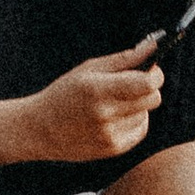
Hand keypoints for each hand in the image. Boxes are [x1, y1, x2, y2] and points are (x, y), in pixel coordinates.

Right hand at [0, 41, 164, 170]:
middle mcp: (105, 114)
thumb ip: (125, 59)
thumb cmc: (65, 93)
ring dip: (138, 106)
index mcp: (99, 89)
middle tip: (134, 83)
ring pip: (146, 114)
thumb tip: (154, 46)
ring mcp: (110, 135)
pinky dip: (133, 121)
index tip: (151, 70)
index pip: (147, 83)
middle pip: (153, 99)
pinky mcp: (113, 149)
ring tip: (113, 104)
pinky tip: (114, 117)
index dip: (155, 74)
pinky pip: (140, 130)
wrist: (39, 129)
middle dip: (149, 88)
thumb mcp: (90, 69)